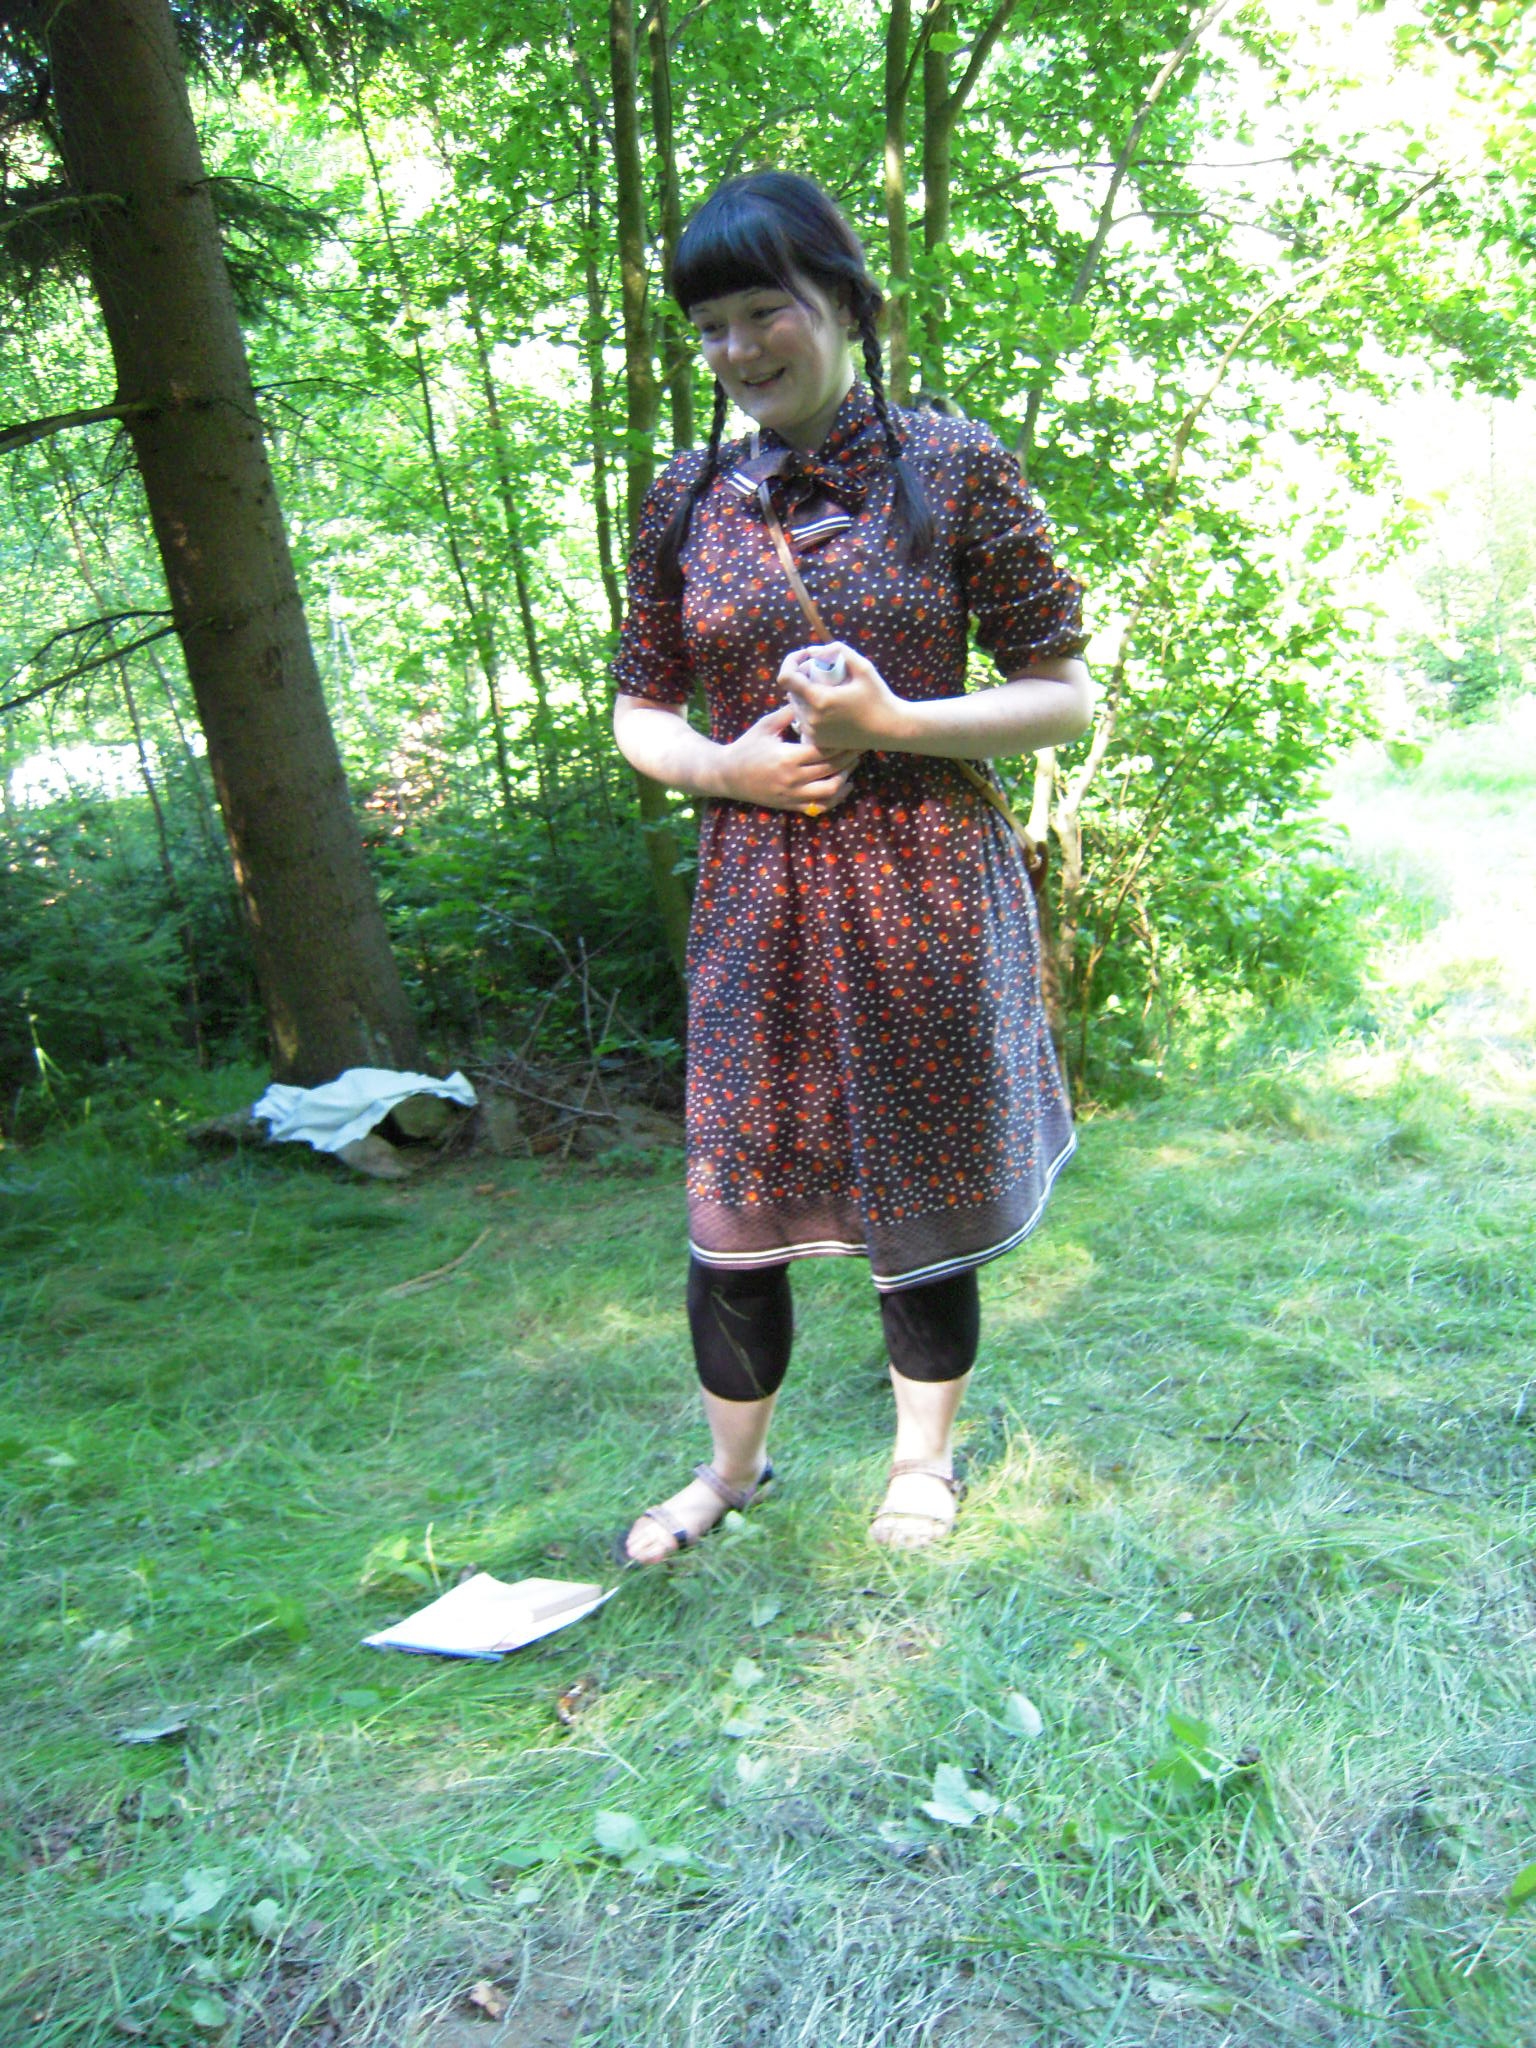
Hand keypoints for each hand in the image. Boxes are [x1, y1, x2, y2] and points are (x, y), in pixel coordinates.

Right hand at [718, 702, 861, 813]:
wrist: (727, 775)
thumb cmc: (747, 746)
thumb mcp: (766, 725)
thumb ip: (790, 712)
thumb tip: (811, 697)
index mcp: (788, 757)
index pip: (824, 750)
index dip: (842, 742)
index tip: (853, 732)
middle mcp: (793, 778)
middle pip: (832, 768)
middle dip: (849, 756)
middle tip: (860, 745)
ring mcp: (793, 795)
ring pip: (830, 790)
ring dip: (846, 777)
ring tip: (853, 763)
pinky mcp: (791, 805)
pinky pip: (820, 806)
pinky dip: (836, 798)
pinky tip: (845, 785)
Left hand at [781, 643, 913, 753]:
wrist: (890, 730)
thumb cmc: (879, 698)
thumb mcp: (863, 667)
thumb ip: (837, 651)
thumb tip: (813, 651)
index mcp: (819, 700)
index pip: (786, 678)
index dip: (791, 662)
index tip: (806, 657)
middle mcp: (810, 719)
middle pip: (791, 691)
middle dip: (802, 676)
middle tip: (824, 671)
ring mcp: (812, 733)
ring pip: (796, 705)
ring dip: (806, 693)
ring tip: (830, 688)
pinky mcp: (817, 741)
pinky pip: (804, 719)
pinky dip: (811, 708)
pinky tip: (830, 705)